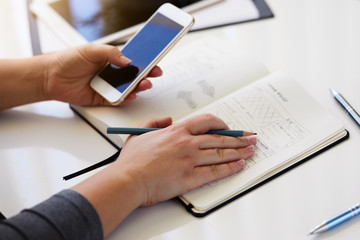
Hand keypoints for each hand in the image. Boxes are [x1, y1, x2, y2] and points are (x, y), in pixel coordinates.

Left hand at [44, 44, 161, 105]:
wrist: (51, 77)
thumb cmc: (68, 60)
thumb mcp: (91, 50)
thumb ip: (110, 53)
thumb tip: (128, 60)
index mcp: (111, 60)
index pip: (132, 61)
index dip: (144, 62)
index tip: (154, 62)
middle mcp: (111, 74)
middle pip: (133, 76)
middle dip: (146, 75)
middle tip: (153, 74)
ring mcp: (108, 86)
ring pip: (128, 88)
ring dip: (138, 87)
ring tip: (144, 84)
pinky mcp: (103, 98)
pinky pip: (118, 100)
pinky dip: (126, 98)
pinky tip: (131, 94)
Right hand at [72, 113, 256, 235]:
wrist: (128, 180)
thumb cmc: (132, 161)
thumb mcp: (140, 133)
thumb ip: (155, 122)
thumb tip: (168, 120)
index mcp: (176, 131)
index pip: (206, 122)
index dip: (222, 124)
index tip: (229, 128)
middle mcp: (187, 143)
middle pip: (219, 138)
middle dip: (237, 138)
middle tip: (249, 139)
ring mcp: (190, 161)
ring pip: (221, 154)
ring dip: (239, 151)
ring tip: (250, 151)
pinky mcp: (190, 178)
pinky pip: (216, 172)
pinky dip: (230, 168)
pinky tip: (239, 165)